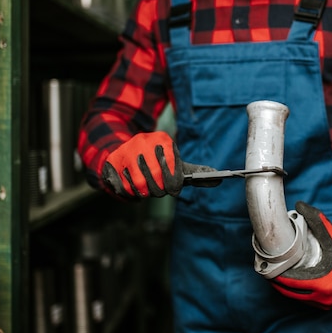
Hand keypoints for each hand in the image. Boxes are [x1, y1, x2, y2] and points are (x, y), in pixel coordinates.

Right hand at [102, 131, 216, 197]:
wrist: (121, 151)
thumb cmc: (154, 162)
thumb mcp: (176, 163)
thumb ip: (196, 173)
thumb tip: (219, 179)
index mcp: (162, 140)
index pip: (172, 166)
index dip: (173, 182)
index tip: (173, 187)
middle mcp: (144, 142)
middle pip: (157, 179)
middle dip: (159, 190)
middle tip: (157, 189)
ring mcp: (126, 151)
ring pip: (140, 186)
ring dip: (144, 192)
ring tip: (144, 186)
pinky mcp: (112, 162)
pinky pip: (123, 188)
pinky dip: (129, 192)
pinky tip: (130, 184)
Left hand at [272, 201, 331, 308]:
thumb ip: (316, 220)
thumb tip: (301, 207)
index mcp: (325, 282)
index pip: (293, 284)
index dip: (278, 277)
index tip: (269, 270)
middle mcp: (326, 296)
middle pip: (293, 294)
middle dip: (279, 283)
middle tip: (270, 272)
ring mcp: (329, 302)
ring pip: (300, 299)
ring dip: (288, 289)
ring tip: (278, 276)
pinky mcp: (331, 303)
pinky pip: (309, 300)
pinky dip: (300, 293)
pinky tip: (293, 284)